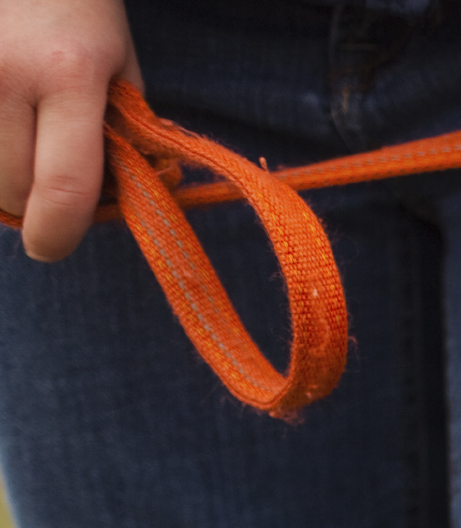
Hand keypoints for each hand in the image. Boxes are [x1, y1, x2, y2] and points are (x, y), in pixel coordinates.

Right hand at [0, 0, 137, 259]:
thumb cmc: (77, 10)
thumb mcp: (118, 67)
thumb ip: (122, 138)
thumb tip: (113, 205)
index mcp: (68, 74)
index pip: (63, 188)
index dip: (59, 233)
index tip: (54, 245)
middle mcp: (5, 73)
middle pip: (10, 188)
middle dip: (30, 202)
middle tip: (45, 179)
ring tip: (20, 140)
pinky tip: (2, 127)